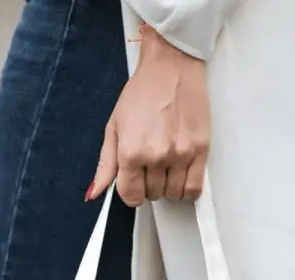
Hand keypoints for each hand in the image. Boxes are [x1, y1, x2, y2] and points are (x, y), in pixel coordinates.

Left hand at [88, 24, 209, 206]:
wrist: (171, 67)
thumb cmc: (143, 92)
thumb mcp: (115, 126)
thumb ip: (106, 164)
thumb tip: (94, 193)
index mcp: (131, 151)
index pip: (131, 196)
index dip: (131, 192)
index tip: (135, 182)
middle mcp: (155, 155)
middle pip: (152, 194)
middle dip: (149, 184)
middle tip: (151, 164)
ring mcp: (180, 154)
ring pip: (173, 194)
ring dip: (168, 186)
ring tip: (167, 166)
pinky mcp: (200, 150)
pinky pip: (194, 189)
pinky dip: (186, 188)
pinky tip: (181, 174)